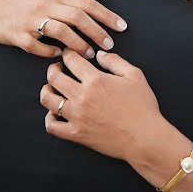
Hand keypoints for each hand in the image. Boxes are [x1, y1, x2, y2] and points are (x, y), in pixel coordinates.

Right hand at [0, 0, 126, 58]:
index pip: (87, 3)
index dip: (106, 15)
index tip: (122, 27)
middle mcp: (44, 5)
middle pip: (77, 17)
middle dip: (97, 32)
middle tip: (110, 45)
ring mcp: (30, 20)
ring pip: (59, 31)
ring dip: (77, 44)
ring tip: (90, 54)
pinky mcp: (18, 35)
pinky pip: (36, 46)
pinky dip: (50, 51)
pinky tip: (60, 55)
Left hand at [41, 50, 165, 164]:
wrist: (144, 138)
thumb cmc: (143, 107)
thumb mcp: (135, 76)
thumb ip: (115, 62)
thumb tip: (99, 55)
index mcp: (96, 80)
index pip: (71, 60)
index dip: (68, 53)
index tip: (69, 54)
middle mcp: (82, 97)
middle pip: (53, 77)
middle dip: (53, 69)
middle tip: (57, 68)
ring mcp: (77, 116)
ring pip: (47, 99)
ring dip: (47, 91)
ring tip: (52, 89)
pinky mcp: (76, 134)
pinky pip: (52, 126)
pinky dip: (50, 118)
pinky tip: (56, 113)